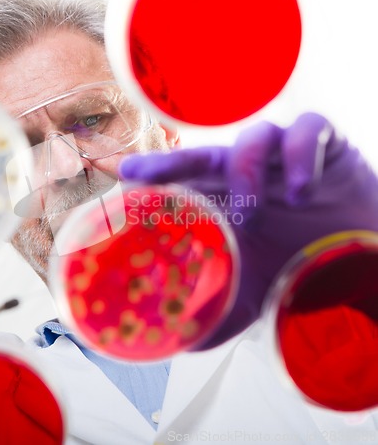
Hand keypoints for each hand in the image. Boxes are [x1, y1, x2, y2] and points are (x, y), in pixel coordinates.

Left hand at [120, 113, 377, 346]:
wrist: (361, 259)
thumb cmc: (295, 266)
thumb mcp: (251, 295)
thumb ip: (217, 312)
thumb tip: (178, 344)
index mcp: (224, 199)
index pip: (180, 181)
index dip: (151, 180)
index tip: (122, 183)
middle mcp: (245, 172)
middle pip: (200, 155)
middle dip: (169, 161)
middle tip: (141, 172)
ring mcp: (281, 155)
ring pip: (254, 139)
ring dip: (247, 173)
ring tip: (256, 214)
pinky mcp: (325, 145)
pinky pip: (309, 131)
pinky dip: (300, 156)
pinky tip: (300, 191)